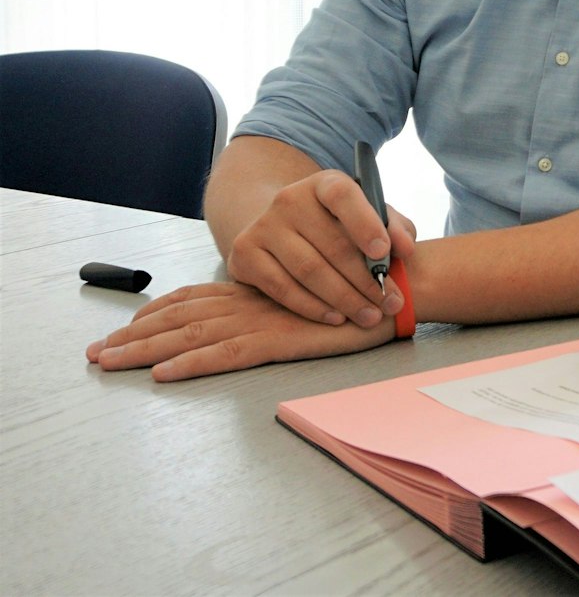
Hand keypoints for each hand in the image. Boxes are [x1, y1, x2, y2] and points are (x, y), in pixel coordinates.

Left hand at [85, 281, 393, 380]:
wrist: (395, 290)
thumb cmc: (360, 294)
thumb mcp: (313, 298)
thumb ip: (285, 305)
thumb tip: (264, 320)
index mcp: (256, 292)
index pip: (193, 299)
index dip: (155, 312)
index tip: (125, 327)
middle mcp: (250, 303)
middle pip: (179, 317)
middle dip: (133, 335)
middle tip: (96, 353)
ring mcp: (263, 321)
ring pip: (191, 335)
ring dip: (145, 351)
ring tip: (109, 363)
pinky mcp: (280, 341)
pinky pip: (226, 354)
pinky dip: (192, 364)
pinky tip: (164, 375)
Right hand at [225, 169, 416, 325]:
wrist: (283, 227)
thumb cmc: (339, 224)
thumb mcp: (369, 215)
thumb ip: (394, 227)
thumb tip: (406, 249)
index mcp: (324, 183)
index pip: (343, 195)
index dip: (365, 223)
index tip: (385, 252)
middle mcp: (289, 200)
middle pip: (331, 244)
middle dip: (366, 279)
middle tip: (391, 302)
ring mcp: (263, 227)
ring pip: (309, 270)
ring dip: (344, 298)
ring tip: (370, 315)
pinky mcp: (244, 256)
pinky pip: (282, 288)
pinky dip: (313, 307)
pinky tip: (336, 317)